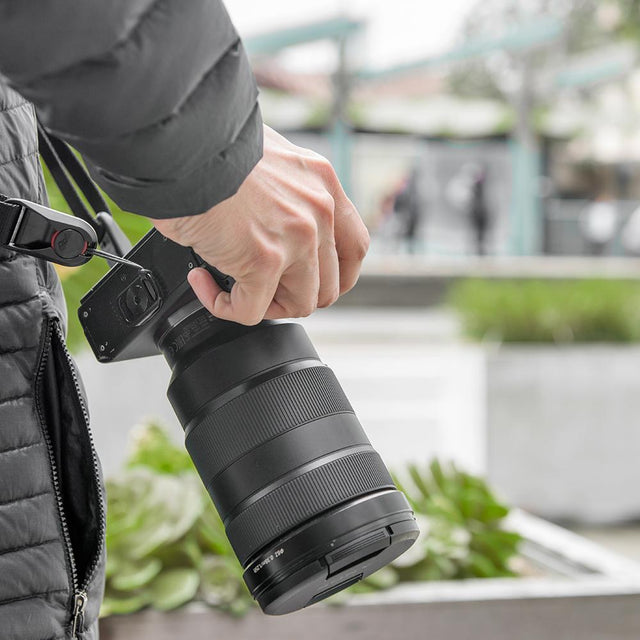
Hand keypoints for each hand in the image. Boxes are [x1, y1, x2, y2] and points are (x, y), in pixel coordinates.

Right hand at [152, 125, 369, 324]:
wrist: (179, 139)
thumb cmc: (208, 144)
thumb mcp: (267, 156)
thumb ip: (284, 190)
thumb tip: (272, 218)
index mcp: (323, 182)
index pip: (355, 246)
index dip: (336, 275)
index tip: (312, 281)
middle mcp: (318, 210)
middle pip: (330, 285)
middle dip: (294, 294)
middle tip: (261, 287)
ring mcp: (296, 237)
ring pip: (298, 304)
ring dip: (264, 305)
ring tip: (232, 286)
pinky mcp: (264, 260)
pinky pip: (250, 310)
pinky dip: (223, 305)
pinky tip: (203, 283)